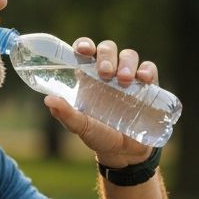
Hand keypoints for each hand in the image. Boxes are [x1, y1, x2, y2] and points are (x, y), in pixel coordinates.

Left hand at [43, 37, 159, 168]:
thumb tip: (48, 99)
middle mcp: (109, 73)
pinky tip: (144, 79)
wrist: (124, 153)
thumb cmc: (99, 136)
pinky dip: (147, 70)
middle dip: (107, 56)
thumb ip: (66, 114)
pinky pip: (149, 69)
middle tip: (105, 73)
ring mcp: (129, 77)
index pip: (86, 52)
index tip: (84, 50)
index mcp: (89, 77)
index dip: (85, 45)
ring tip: (124, 80)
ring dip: (127, 63)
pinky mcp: (148, 86)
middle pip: (108, 49)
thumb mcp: (81, 127)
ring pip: (129, 56)